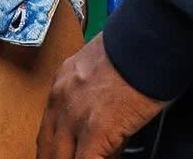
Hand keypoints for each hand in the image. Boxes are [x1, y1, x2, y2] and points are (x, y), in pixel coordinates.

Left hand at [37, 33, 164, 158]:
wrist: (145, 44)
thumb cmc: (130, 51)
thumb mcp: (97, 68)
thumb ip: (90, 97)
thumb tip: (101, 128)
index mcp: (61, 84)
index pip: (48, 130)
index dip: (55, 150)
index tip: (65, 155)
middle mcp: (61, 100)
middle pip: (47, 148)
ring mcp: (74, 117)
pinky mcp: (95, 131)